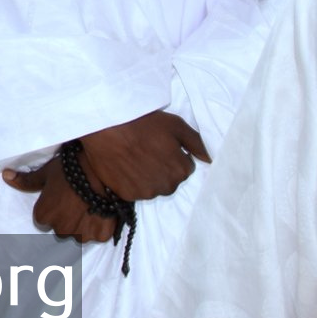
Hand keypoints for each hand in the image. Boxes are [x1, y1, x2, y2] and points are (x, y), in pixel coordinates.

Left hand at [2, 159, 115, 244]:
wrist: (100, 172)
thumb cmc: (68, 170)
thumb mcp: (45, 173)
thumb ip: (26, 181)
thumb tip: (5, 176)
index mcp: (44, 216)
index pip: (43, 220)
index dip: (52, 208)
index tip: (59, 199)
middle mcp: (61, 230)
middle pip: (61, 229)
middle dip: (66, 219)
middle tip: (75, 201)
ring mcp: (82, 235)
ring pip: (79, 235)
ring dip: (83, 225)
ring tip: (89, 205)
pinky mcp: (100, 236)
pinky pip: (97, 235)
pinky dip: (99, 226)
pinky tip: (101, 210)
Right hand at [78, 111, 211, 202]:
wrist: (106, 126)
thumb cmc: (142, 122)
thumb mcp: (175, 125)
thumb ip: (197, 143)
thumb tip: (210, 160)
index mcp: (181, 170)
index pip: (185, 168)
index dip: (173, 155)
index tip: (160, 146)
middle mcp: (167, 186)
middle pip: (169, 180)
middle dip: (162, 168)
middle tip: (146, 151)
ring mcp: (146, 193)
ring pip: (152, 187)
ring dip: (147, 177)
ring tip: (134, 158)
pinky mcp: (128, 195)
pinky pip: (135, 191)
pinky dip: (131, 182)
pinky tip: (124, 166)